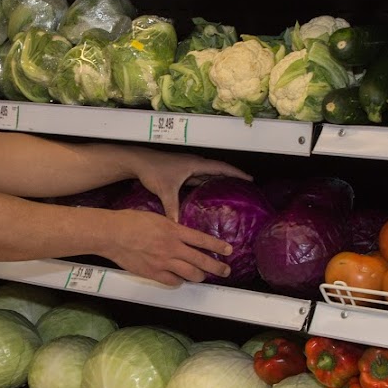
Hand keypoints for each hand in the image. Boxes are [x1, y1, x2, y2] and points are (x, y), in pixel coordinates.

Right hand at [105, 210, 234, 285]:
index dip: (217, 246)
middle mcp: (171, 247)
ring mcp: (163, 262)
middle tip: (225, 270)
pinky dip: (179, 282)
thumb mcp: (156, 218)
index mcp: (173, 231)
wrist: (112, 234)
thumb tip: (181, 233)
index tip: (228, 250)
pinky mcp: (153, 272)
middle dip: (217, 267)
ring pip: (190, 274)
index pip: (202, 240)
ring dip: (200, 276)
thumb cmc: (129, 221)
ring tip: (203, 276)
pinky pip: (173, 282)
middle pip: (201, 260)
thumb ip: (171, 227)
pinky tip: (181, 280)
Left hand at [130, 150, 249, 222]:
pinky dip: (206, 184)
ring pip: (208, 174)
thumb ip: (173, 208)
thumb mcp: (165, 190)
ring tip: (231, 190)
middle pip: (218, 170)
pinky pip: (199, 178)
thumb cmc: (153, 170)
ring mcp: (187, 167)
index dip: (236, 173)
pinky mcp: (181, 172)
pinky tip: (208, 193)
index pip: (221, 167)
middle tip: (244, 187)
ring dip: (219, 180)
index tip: (249, 179)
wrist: (138, 162)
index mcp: (195, 164)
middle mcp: (193, 164)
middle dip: (231, 177)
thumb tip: (178, 224)